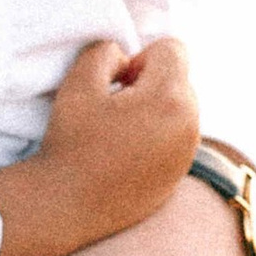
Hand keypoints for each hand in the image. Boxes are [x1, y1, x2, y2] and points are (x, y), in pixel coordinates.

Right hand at [0, 38, 200, 255]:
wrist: (65, 207)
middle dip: (150, 84)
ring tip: (117, 133)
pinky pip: (174, 140)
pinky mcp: (178, 176)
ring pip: (178, 110)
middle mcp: (189, 125)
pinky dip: (154, 139)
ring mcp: (186, 154)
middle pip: (179, 79)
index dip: (140, 58)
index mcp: (170, 98)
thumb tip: (126, 59)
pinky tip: (123, 156)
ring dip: (153, 111)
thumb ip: (105, 51)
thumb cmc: (70, 143)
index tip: (117, 84)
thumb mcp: (78, 82)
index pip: (172, 49)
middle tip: (113, 109)